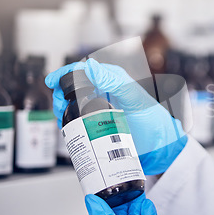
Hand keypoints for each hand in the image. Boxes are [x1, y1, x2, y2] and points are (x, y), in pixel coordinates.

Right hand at [45, 58, 187, 174]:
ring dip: (64, 110)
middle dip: (61, 95)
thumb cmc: (153, 120)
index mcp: (112, 80)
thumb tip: (90, 66)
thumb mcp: (134, 98)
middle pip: (74, 88)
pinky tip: (70, 129)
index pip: (83, 71)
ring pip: (74, 105)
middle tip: (60, 107)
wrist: (161, 147)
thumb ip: (113, 81)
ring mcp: (102, 109)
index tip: (52, 81)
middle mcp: (105, 92)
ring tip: (64, 119)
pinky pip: (80, 122)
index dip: (65, 74)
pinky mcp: (100, 126)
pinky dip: (71, 124)